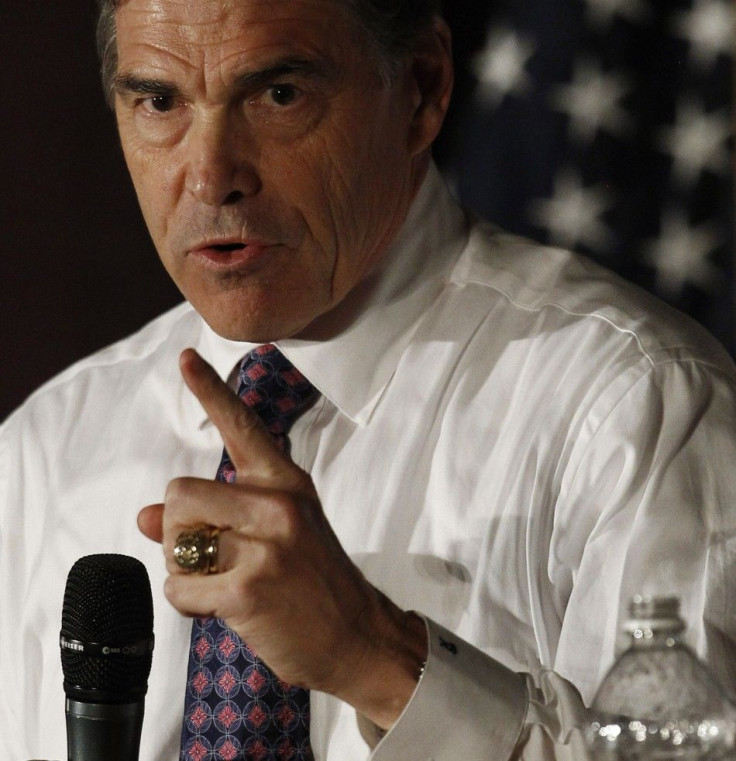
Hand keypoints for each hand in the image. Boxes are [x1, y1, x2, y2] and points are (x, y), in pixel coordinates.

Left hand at [138, 349, 426, 728]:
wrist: (358, 637)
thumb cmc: (310, 582)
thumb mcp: (274, 535)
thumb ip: (213, 518)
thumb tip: (145, 516)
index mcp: (286, 482)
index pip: (242, 427)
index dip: (210, 391)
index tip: (186, 357)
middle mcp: (277, 504)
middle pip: (182, 493)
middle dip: (180, 529)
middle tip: (211, 556)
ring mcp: (266, 545)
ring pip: (176, 540)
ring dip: (183, 567)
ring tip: (221, 582)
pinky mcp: (250, 588)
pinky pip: (180, 585)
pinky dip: (186, 601)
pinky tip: (220, 607)